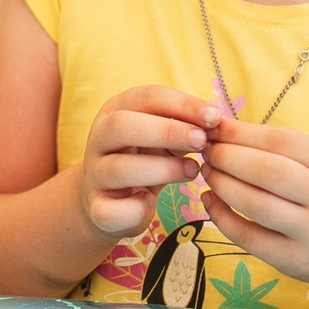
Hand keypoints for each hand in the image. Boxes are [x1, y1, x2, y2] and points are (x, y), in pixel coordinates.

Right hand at [77, 86, 213, 239]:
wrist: (111, 201)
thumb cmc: (145, 160)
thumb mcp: (163, 139)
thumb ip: (184, 128)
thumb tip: (214, 123)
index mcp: (114, 112)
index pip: (146, 97)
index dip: (181, 104)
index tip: (214, 116)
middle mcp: (98, 139)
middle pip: (122, 125)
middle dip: (166, 131)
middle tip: (202, 141)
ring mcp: (94, 175)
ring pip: (119, 168)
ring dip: (163, 169)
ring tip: (193, 171)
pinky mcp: (97, 209)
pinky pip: (111, 211)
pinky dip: (136, 208)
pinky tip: (151, 203)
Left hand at [196, 115, 308, 285]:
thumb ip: (275, 147)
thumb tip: (220, 128)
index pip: (281, 140)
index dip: (240, 133)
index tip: (213, 127)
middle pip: (267, 171)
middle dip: (228, 157)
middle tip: (206, 151)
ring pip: (256, 205)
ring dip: (222, 184)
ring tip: (207, 172)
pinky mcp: (293, 259)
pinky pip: (248, 237)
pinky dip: (221, 216)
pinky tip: (209, 200)